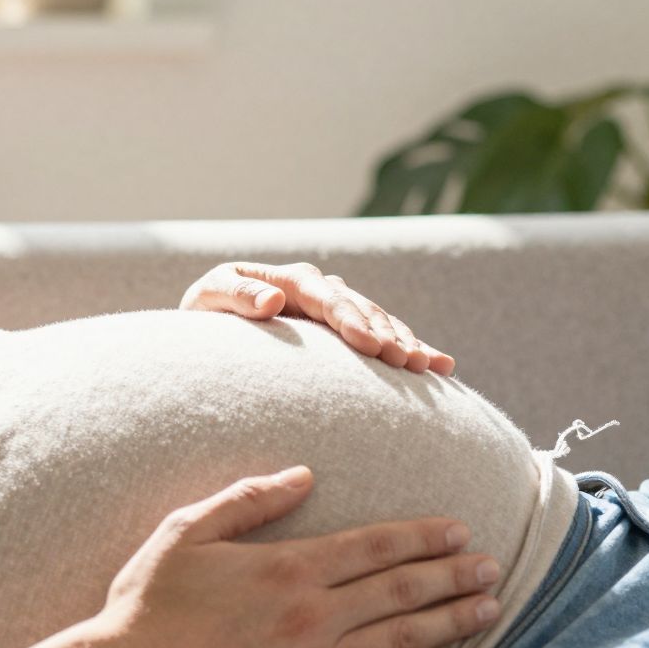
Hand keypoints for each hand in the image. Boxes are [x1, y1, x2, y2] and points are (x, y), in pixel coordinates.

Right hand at [89, 464, 502, 647]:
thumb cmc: (149, 601)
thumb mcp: (188, 530)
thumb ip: (250, 498)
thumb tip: (305, 474)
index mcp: (289, 566)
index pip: (377, 545)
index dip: (425, 536)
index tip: (461, 531)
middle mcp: (313, 615)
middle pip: (403, 589)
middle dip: (454, 575)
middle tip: (493, 566)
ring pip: (403, 640)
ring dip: (453, 622)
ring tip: (490, 609)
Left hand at [179, 261, 455, 374]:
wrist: (211, 325)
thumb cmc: (205, 314)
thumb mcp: (209, 299)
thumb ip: (237, 295)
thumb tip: (273, 299)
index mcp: (290, 280)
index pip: (326, 298)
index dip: (350, 320)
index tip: (369, 345)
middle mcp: (320, 290)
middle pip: (361, 310)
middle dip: (386, 335)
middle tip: (407, 363)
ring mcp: (337, 308)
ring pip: (381, 323)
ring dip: (406, 343)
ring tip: (429, 367)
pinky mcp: (347, 330)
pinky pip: (386, 337)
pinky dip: (414, 348)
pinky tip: (443, 366)